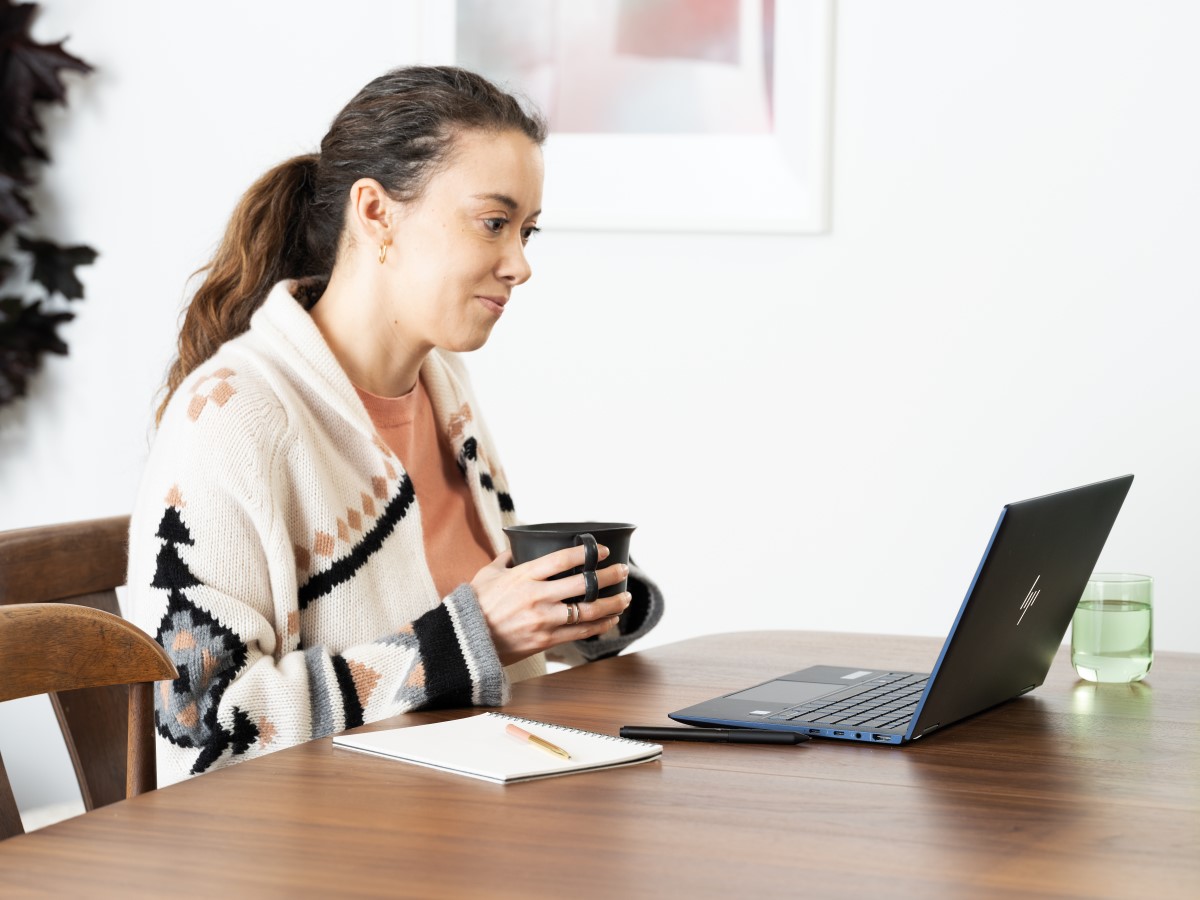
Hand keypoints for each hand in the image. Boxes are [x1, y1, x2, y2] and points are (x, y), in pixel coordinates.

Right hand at [470, 545, 631, 665]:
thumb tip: (518, 546)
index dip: (587, 553)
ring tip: (625, 597)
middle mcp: (537, 597)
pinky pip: (580, 633)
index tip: (603, 550)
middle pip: (583, 584)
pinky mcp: (546, 640)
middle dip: (609, 576)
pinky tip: (611, 620)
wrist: (466, 642)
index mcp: (524, 576)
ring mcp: (543, 620)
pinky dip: (600, 626)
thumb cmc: (474, 605)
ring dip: (612, 603)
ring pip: (588, 611)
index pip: (562, 559)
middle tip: (623, 570)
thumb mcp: (488, 574)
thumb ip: (507, 558)